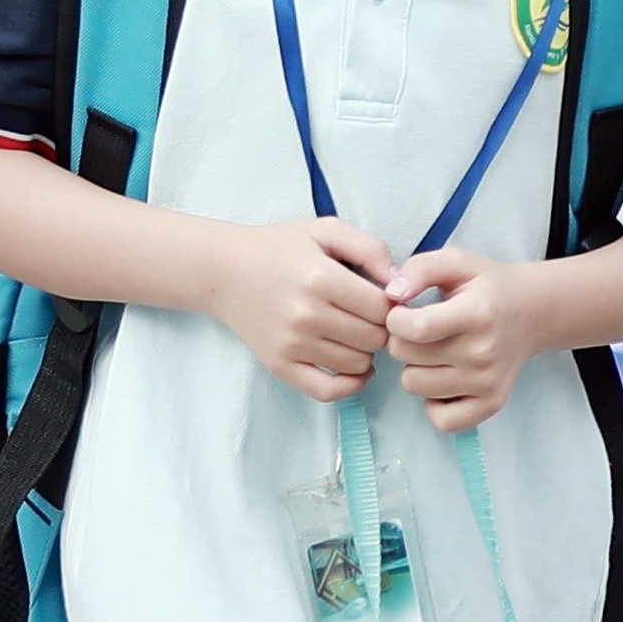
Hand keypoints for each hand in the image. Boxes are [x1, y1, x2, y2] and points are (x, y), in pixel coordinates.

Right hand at [214, 216, 399, 401]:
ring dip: (366, 351)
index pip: (383, 309)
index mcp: (320, 279)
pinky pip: (328, 391)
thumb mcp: (326, 230)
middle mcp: (306, 315)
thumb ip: (370, 248)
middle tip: (369, 315)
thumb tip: (400, 283)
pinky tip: (355, 366)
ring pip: (359, 363)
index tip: (383, 298)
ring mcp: (291, 344)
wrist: (222, 271)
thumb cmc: (278, 249)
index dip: (392, 305)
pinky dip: (350, 384)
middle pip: (375, 338)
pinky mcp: (279, 365)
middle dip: (381, 327)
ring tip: (355, 332)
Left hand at [381, 248, 548, 432]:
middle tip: (422, 330)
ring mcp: (489, 382)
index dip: (395, 319)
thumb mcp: (456, 262)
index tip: (403, 311)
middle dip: (402, 340)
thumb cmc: (486, 288)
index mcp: (477, 313)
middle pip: (405, 356)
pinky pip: (440, 419)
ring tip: (435, 351)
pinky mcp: (491, 404)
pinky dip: (434, 402)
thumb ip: (419, 268)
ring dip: (415, 367)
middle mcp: (485, 352)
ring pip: (413, 385)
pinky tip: (444, 378)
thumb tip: (391, 293)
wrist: (532, 313)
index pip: (415, 328)